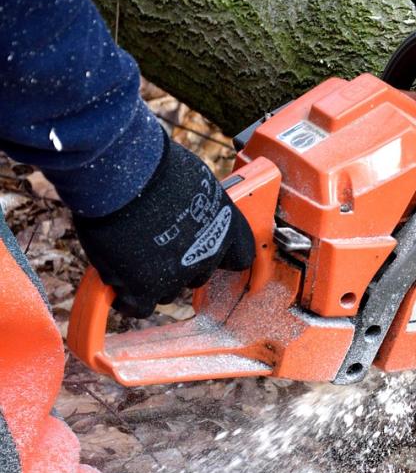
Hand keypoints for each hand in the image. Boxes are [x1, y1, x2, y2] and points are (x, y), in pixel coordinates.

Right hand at [73, 136, 254, 317]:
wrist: (123, 176)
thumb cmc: (154, 166)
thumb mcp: (194, 181)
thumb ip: (196, 206)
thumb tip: (187, 209)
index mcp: (228, 227)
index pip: (240, 256)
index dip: (222, 255)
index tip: (211, 253)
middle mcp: (209, 254)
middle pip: (198, 274)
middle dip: (180, 264)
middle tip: (156, 244)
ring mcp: (178, 274)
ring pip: (168, 291)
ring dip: (151, 278)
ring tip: (129, 253)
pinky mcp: (145, 287)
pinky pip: (139, 306)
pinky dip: (128, 298)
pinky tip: (118, 284)